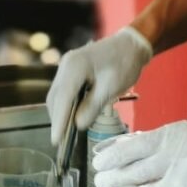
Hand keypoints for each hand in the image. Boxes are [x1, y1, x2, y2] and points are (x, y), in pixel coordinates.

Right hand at [46, 28, 152, 145]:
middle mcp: (66, 66)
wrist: (132, 44)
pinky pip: (64, 91)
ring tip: (67, 132)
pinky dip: (66, 105)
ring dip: (61, 113)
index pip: (62, 99)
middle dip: (58, 119)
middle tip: (62, 142)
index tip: (55, 141)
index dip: (58, 122)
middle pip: (55, 98)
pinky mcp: (72, 70)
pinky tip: (73, 116)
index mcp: (74, 67)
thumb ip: (92, 107)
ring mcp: (67, 67)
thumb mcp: (111, 88)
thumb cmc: (125, 64)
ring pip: (57, 95)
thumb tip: (77, 125)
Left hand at [93, 121, 186, 186]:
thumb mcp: (183, 132)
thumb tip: (123, 149)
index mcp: (171, 137)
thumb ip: (155, 142)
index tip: (98, 164)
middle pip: (134, 173)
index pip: (131, 148)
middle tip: (101, 184)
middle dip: (112, 180)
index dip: (110, 158)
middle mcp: (177, 158)